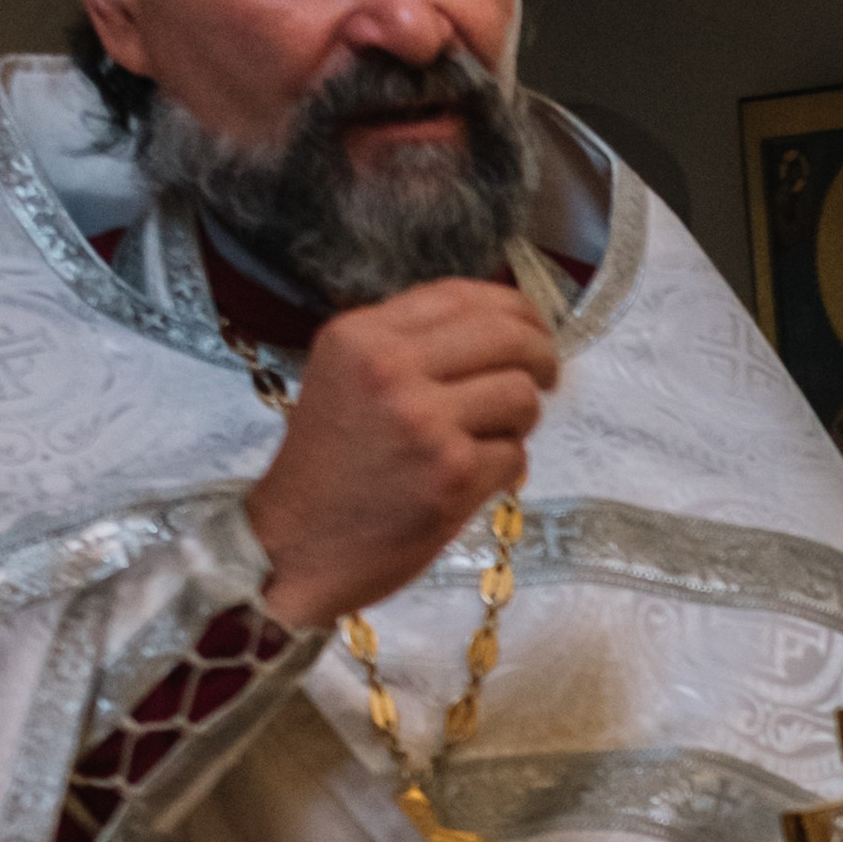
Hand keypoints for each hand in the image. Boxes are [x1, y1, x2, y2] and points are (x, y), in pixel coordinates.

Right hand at [245, 280, 560, 633]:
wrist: (295, 546)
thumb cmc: (328, 467)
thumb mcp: (346, 378)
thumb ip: (410, 345)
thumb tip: (500, 321)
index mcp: (361, 335)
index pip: (460, 295)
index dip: (512, 307)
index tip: (531, 328)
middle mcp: (391, 368)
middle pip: (507, 336)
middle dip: (541, 354)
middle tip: (547, 376)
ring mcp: (425, 422)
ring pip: (520, 395)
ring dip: (520, 420)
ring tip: (491, 438)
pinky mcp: (452, 474)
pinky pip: (515, 454)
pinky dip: (504, 469)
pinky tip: (472, 480)